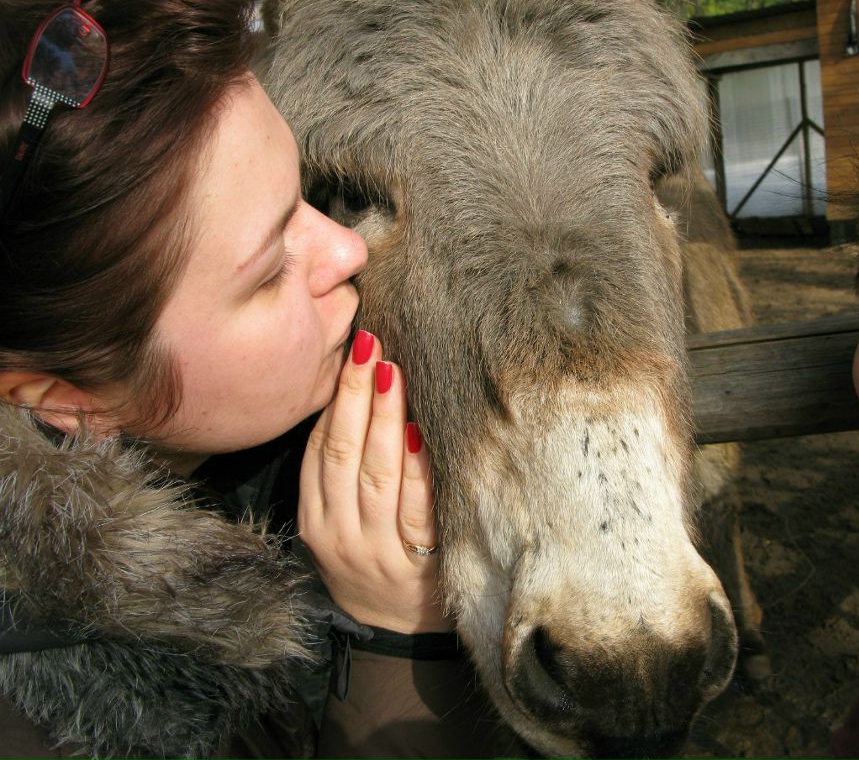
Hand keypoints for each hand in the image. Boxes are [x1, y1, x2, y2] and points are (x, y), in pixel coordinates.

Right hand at [298, 330, 451, 633]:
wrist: (395, 632)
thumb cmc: (368, 560)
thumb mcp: (337, 521)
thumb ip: (341, 470)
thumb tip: (360, 394)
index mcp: (316, 519)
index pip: (319, 451)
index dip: (335, 401)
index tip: (353, 354)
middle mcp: (341, 534)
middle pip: (345, 455)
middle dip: (358, 396)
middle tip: (373, 347)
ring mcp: (378, 550)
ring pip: (377, 476)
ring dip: (385, 420)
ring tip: (393, 374)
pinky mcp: (417, 563)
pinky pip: (417, 510)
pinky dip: (417, 470)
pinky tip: (420, 433)